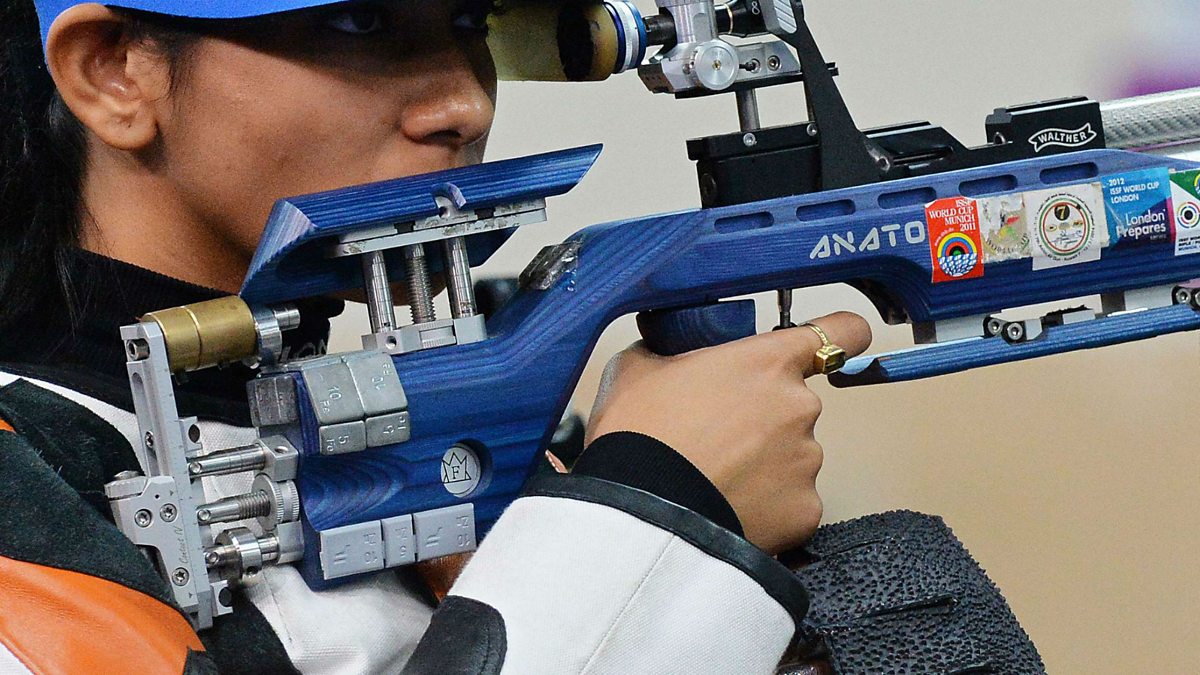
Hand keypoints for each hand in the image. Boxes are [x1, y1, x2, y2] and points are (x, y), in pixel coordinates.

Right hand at [586, 312, 871, 553]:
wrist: (639, 514)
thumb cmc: (638, 438)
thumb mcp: (636, 369)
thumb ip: (668, 351)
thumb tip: (665, 353)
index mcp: (769, 362)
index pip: (841, 332)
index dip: (839, 336)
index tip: (834, 347)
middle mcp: (800, 406)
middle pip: (795, 405)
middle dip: (762, 420)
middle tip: (715, 438)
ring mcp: (808, 461)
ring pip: (792, 457)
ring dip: (762, 466)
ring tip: (714, 479)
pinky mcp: (806, 511)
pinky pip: (791, 503)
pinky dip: (766, 507)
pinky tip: (728, 507)